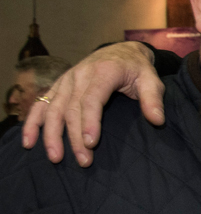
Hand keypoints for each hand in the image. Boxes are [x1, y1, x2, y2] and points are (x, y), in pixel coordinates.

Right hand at [21, 42, 163, 166]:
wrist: (122, 52)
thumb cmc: (138, 70)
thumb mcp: (152, 80)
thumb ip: (153, 99)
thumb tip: (157, 120)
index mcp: (103, 72)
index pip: (91, 99)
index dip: (89, 122)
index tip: (91, 143)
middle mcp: (80, 75)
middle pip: (71, 109)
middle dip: (74, 136)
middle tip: (83, 161)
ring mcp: (66, 80)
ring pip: (52, 108)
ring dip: (51, 134)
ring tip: (55, 157)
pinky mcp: (59, 86)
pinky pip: (41, 104)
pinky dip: (33, 122)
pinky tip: (29, 141)